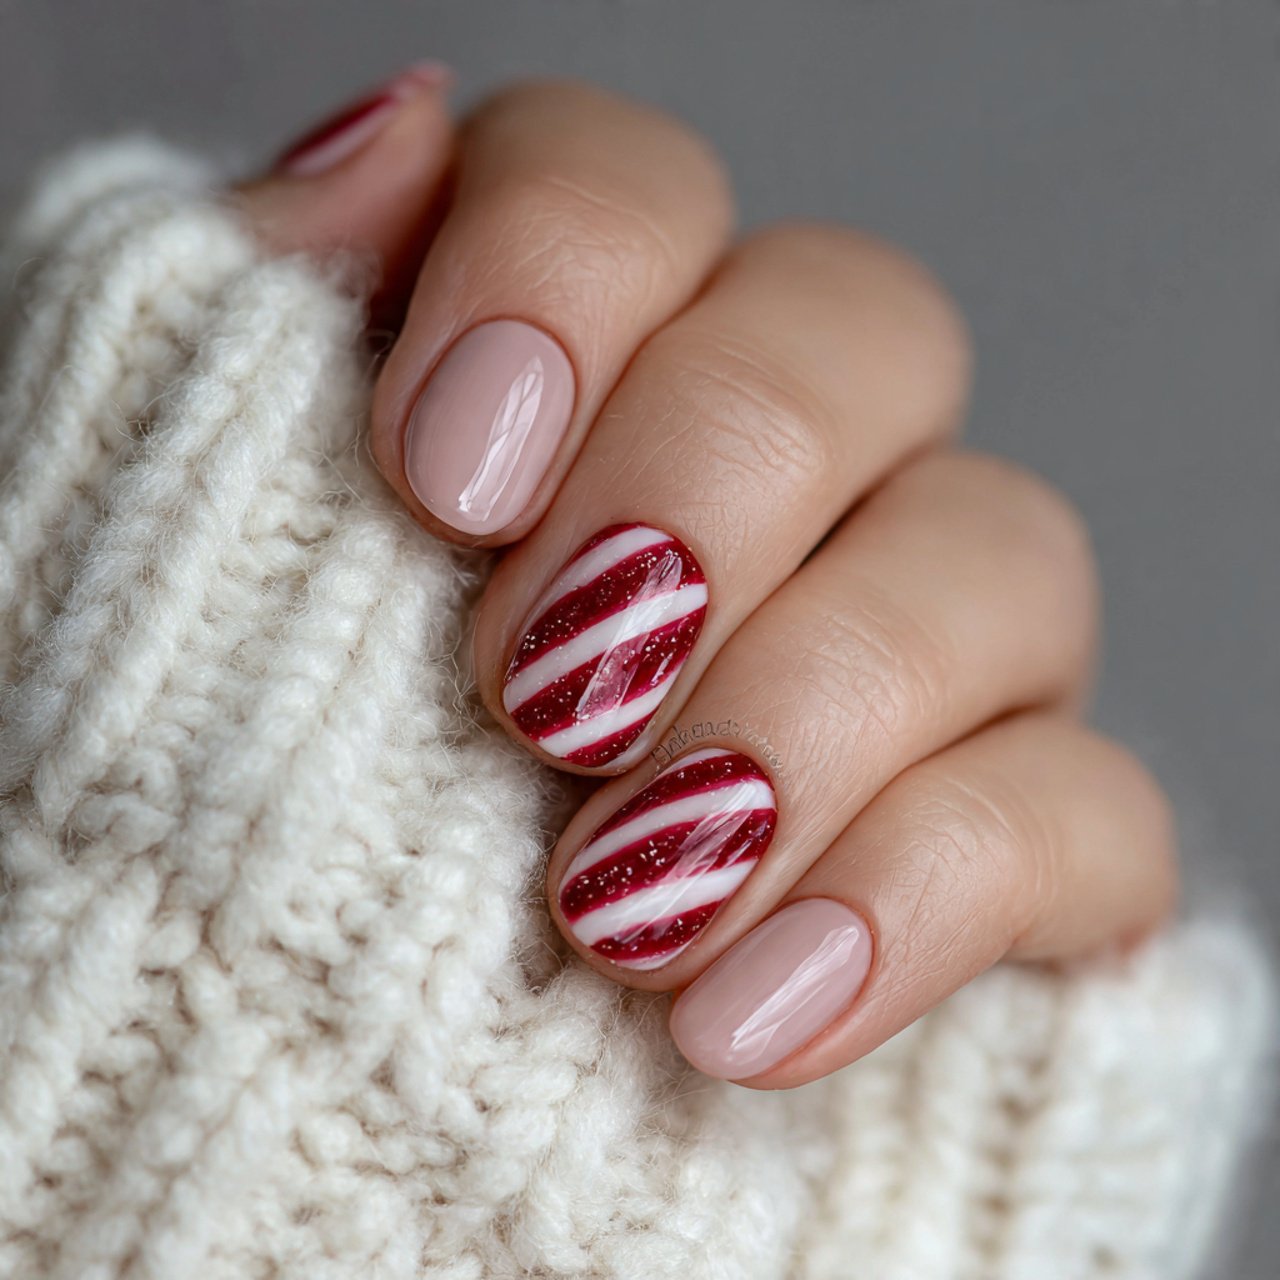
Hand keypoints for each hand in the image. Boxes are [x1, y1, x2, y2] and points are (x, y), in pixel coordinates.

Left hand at [239, 70, 1175, 1086]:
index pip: (635, 183)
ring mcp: (908, 657)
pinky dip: (928, 902)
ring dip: (818, 708)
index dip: (572, 265)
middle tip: (544, 697)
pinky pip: (1079, 818)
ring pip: (1006, 554)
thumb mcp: (171, 562)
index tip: (451, 473)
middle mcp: (771, 483)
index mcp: (574, 374)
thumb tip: (382, 142)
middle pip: (863, 329)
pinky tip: (753, 1014)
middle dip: (714, 488)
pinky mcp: (1000, 850)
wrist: (299, 1095)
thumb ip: (252, 332)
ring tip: (625, 900)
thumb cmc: (212, 830)